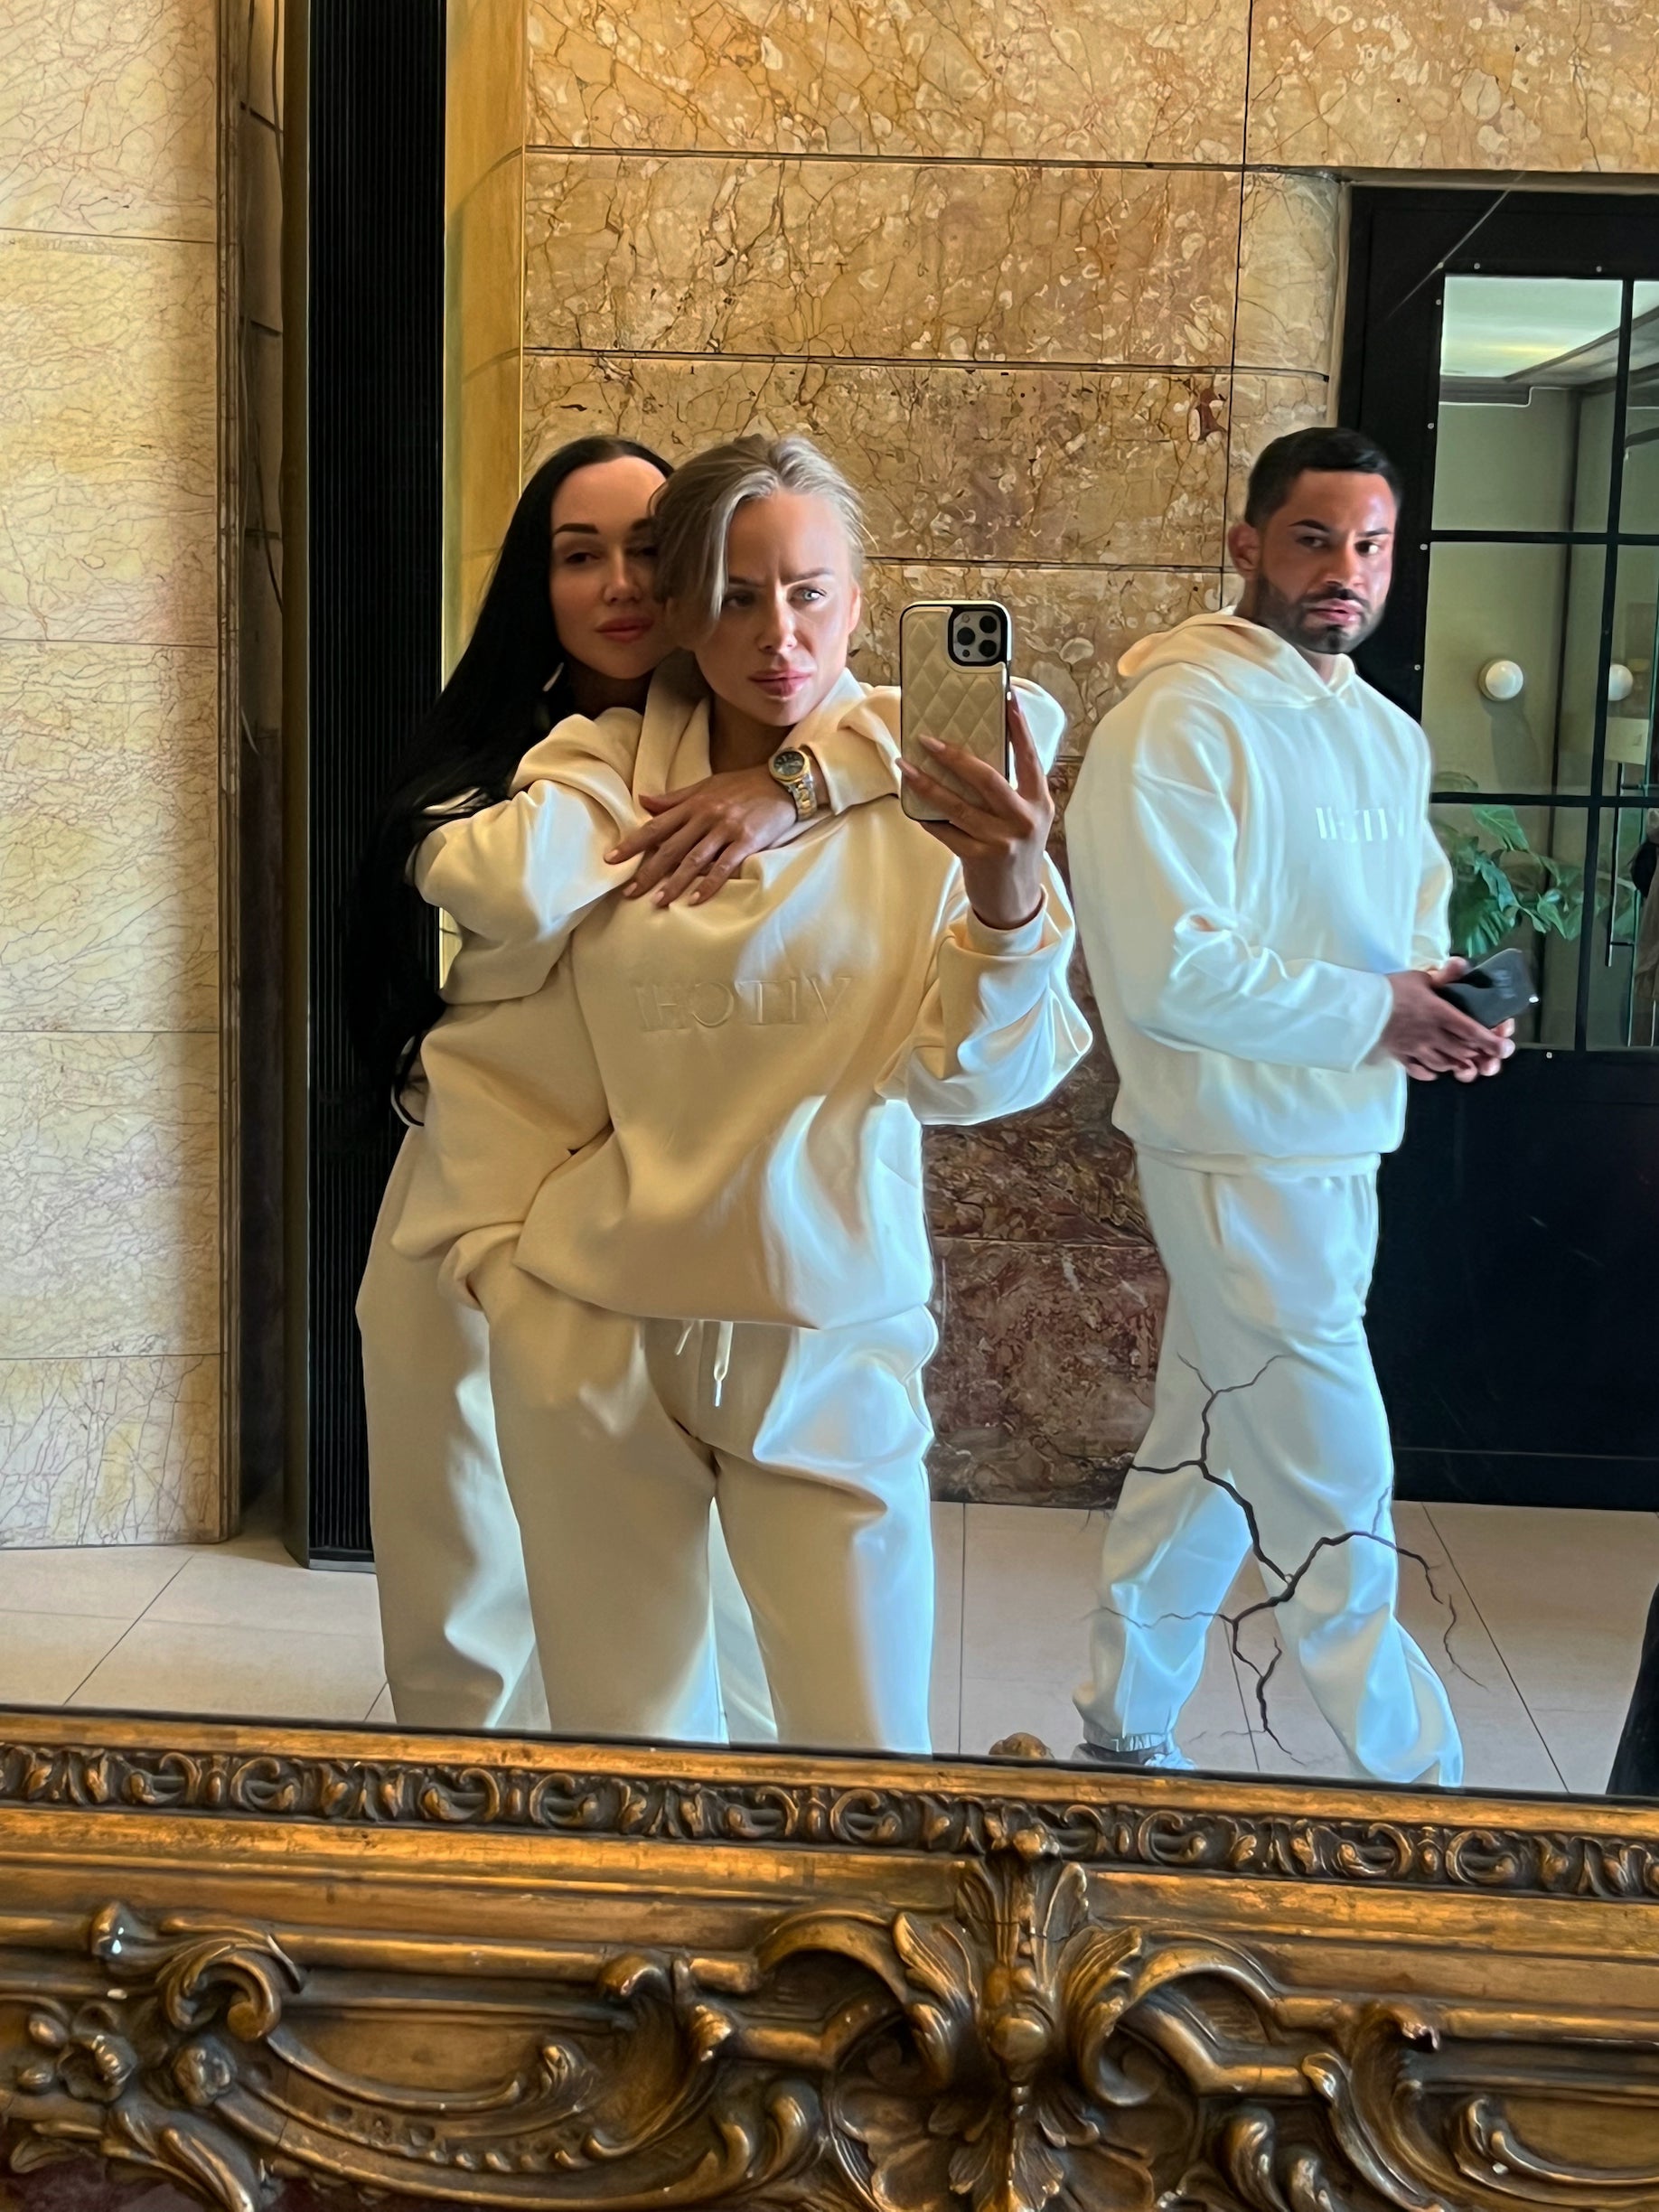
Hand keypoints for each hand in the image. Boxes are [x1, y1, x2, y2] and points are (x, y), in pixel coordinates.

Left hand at [604, 765, 794, 905]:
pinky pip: (723, 867)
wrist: (783, 782)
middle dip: (648, 871)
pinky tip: (694, 900)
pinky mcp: (745, 842)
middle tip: (629, 892)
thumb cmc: (743, 785)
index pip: (656, 826)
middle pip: (670, 848)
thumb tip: (643, 800)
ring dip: (674, 883)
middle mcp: (705, 816)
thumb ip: (675, 798)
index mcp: (693, 804)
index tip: (611, 859)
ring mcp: (725, 829)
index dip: (632, 843)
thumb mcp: (706, 786)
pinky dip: (708, 884)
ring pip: (693, 860)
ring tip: (658, 902)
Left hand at [897, 692, 1054, 930]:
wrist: (1016, 902)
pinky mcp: (981, 857)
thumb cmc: (1017, 852)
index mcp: (1039, 802)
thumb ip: (1010, 791)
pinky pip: (947, 831)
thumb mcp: (1025, 818)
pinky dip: (928, 817)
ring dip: (928, 785)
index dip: (1019, 728)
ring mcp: (1002, 840)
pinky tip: (912, 805)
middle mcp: (1024, 819)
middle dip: (954, 756)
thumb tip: (971, 758)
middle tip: (928, 739)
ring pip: (958, 805)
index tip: (1007, 698)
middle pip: (987, 778)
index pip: (1029, 757)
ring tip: (906, 766)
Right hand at [1380, 960, 1515, 1080]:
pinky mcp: (1401, 1056)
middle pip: (1463, 1052)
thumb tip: (1463, 963)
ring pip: (1445, 1064)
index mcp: (1440, 1015)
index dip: (1492, 1042)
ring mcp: (1416, 1049)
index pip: (1472, 1031)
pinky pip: (1420, 1071)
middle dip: (1480, 1058)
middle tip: (1490, 1059)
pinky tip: (1436, 1070)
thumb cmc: (1390, 990)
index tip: (1505, 1048)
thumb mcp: (1419, 977)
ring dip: (1459, 1066)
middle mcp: (1432, 1036)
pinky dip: (1432, 1073)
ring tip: (1466, 1064)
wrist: (1358, 1008)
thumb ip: (1444, 974)